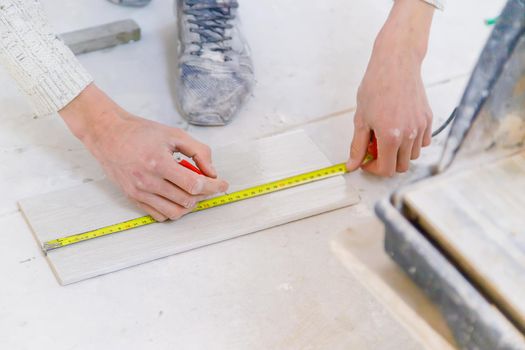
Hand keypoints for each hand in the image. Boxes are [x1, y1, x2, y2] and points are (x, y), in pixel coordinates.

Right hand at [59, 84, 227, 220]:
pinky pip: (158, 215)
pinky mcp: (132, 198)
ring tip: (191, 191)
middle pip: (187, 200)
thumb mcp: (175, 134)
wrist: (108, 135)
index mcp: (159, 163)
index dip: (213, 187)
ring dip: (189, 205)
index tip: (222, 184)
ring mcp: (139, 192)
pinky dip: (172, 210)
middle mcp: (148, 181)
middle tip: (208, 185)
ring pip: (174, 212)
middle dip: (204, 194)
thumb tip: (212, 172)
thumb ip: (199, 151)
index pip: (194, 185)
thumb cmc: (140, 133)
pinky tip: (175, 196)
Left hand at [347, 0, 434, 175]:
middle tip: (374, 148)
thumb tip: (352, 165)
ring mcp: (421, 127)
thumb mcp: (361, 118)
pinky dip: (412, 142)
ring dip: (399, 153)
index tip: (366, 161)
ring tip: (386, 135)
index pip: (386, 170)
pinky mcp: (428, 119)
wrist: (396, 64)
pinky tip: (400, 129)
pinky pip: (423, 142)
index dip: (373, 169)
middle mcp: (409, 135)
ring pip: (413, 156)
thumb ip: (358, 146)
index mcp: (390, 137)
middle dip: (386, 162)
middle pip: (401, 167)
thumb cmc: (376, 86)